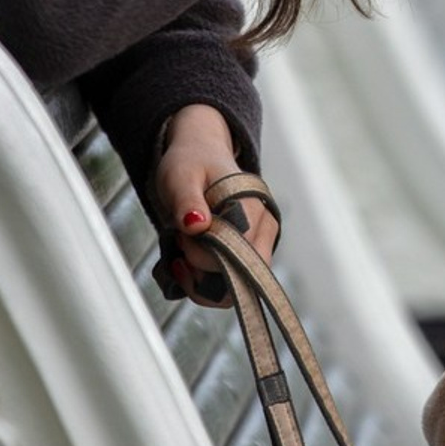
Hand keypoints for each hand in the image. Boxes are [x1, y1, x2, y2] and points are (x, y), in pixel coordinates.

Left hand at [154, 103, 278, 306]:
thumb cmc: (190, 163)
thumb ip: (187, 200)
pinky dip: (203, 284)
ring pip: (237, 289)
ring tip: (180, 258)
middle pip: (243, 278)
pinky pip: (229, 285)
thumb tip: (196, 225)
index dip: (205, 256)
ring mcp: (259, 241)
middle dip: (202, 273)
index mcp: (252, 205)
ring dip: (201, 283)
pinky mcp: (248, 254)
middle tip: (179, 247)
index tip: (182, 236)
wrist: (198, 156)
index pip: (238, 252)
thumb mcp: (180, 176)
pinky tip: (185, 263)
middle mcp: (264, 226)